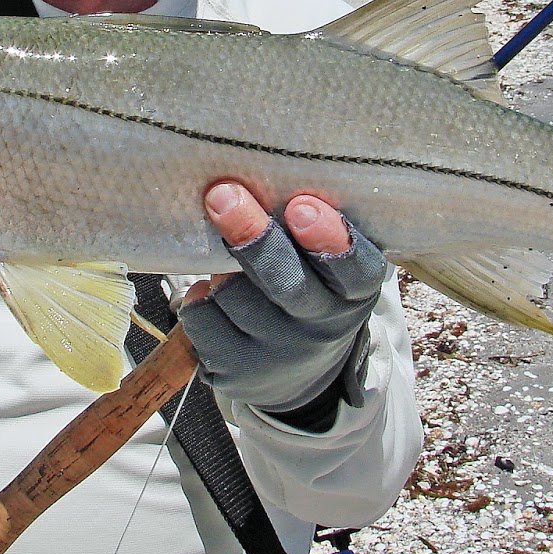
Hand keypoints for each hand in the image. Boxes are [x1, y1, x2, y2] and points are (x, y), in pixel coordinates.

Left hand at [178, 182, 387, 414]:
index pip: (353, 268)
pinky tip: (210, 297)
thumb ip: (306, 229)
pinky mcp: (238, 374)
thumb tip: (251, 178)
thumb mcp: (326, 266)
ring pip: (233, 297)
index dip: (328, 238)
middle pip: (286, 284)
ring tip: (226, 266)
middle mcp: (323, 327)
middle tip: (223, 195)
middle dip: (253, 238)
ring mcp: (280, 355)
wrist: (299, 374)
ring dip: (220, 272)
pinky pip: (201, 322)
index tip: (301, 206)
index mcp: (354, 292)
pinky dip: (198, 300)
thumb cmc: (310, 290)